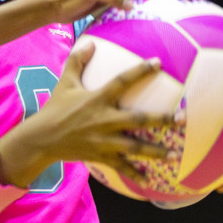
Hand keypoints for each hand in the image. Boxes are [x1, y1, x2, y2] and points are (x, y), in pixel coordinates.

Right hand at [0, 41, 178, 189]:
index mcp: (97, 99)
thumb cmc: (54, 109)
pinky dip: (134, 173)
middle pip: (138, 119)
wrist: (41, 139)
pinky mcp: (99, 155)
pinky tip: (149, 180)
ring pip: (134, 146)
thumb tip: (89, 42)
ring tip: (174, 154)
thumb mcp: (64, 83)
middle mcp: (104, 119)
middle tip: (182, 119)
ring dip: (155, 151)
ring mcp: (103, 140)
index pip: (122, 81)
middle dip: (161, 120)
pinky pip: (120, 166)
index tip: (158, 63)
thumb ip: (77, 61)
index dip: (140, 71)